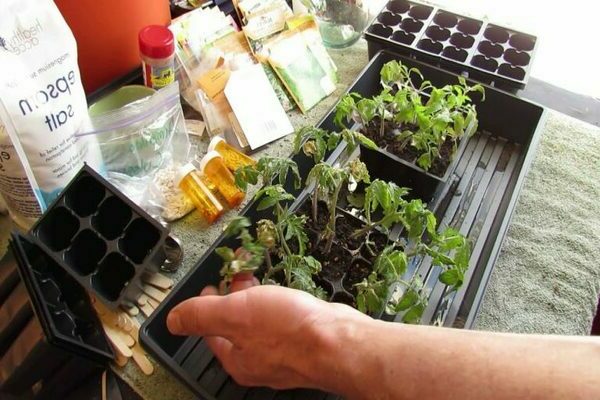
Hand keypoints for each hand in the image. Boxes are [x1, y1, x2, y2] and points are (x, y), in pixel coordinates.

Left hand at [167, 277, 368, 390]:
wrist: (340, 342)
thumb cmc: (287, 329)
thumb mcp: (234, 314)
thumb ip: (200, 315)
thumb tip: (171, 321)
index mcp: (236, 360)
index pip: (210, 331)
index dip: (207, 304)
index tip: (214, 283)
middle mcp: (259, 362)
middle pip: (237, 326)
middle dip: (234, 295)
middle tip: (239, 270)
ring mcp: (285, 354)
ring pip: (261, 322)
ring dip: (257, 296)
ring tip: (260, 274)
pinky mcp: (306, 343)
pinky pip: (284, 322)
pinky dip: (279, 304)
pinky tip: (287, 292)